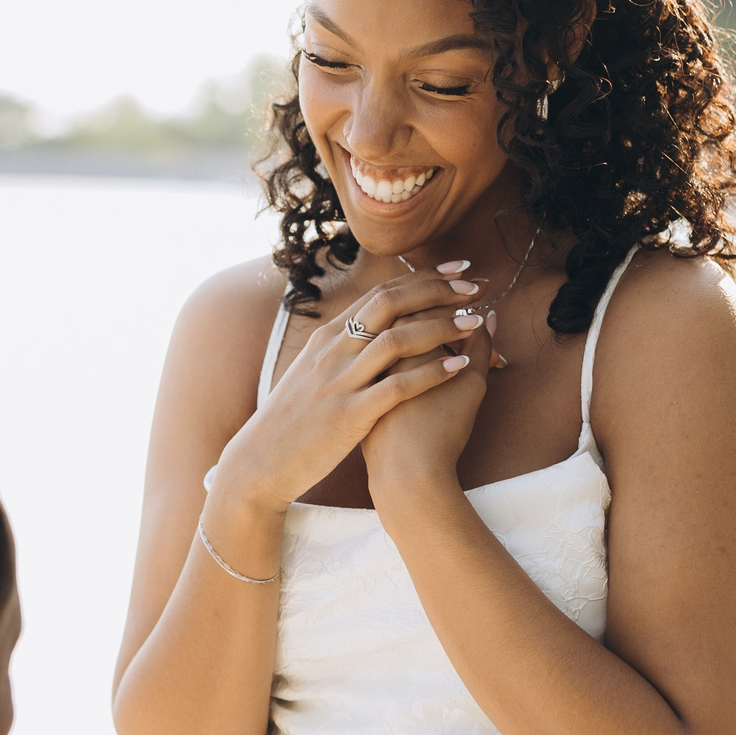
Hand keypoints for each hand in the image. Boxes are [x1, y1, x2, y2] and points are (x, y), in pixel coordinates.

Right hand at [212, 270, 482, 512]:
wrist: (260, 462)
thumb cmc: (292, 421)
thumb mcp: (311, 373)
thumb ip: (341, 348)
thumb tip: (372, 330)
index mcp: (327, 337)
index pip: (380, 294)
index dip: (422, 279)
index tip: (456, 272)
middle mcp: (334, 351)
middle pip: (391, 303)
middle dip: (437, 291)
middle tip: (475, 288)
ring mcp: (340, 381)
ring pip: (398, 340)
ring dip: (441, 327)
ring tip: (475, 322)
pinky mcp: (349, 415)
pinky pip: (397, 387)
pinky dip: (431, 373)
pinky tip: (459, 367)